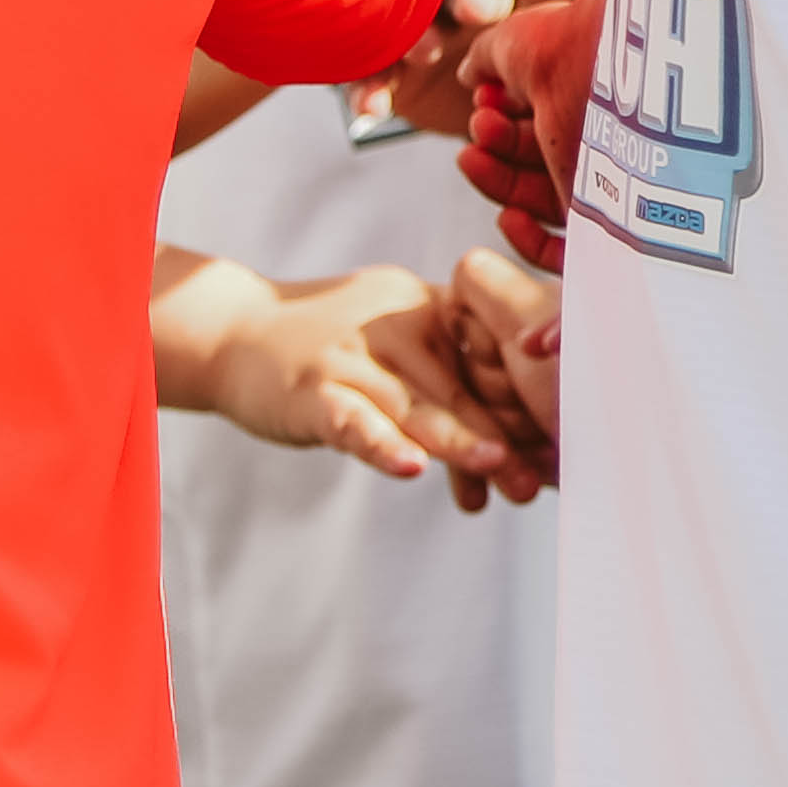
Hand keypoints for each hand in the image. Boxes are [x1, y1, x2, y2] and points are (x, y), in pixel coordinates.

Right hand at [187, 264, 550, 504]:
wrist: (233, 337)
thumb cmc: (326, 352)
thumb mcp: (395, 345)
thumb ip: (447, 381)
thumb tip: (510, 449)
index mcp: (425, 307)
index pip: (486, 353)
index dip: (521, 400)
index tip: (554, 443)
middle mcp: (393, 323)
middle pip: (460, 386)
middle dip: (503, 435)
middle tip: (539, 479)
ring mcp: (349, 356)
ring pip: (415, 405)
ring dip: (460, 443)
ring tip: (503, 472)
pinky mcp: (310, 389)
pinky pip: (352, 419)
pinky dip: (382, 444)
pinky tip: (412, 468)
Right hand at [453, 0, 599, 276]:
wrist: (627, 77)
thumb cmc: (574, 49)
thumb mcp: (519, 42)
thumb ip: (489, 58)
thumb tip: (472, 75)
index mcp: (583, 98)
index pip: (534, 119)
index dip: (499, 111)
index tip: (484, 96)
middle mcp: (598, 143)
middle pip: (534, 160)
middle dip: (495, 142)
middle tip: (481, 124)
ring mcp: (606, 187)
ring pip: (541, 202)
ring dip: (497, 182)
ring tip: (472, 156)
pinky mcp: (612, 230)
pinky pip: (568, 254)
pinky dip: (530, 242)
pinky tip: (509, 215)